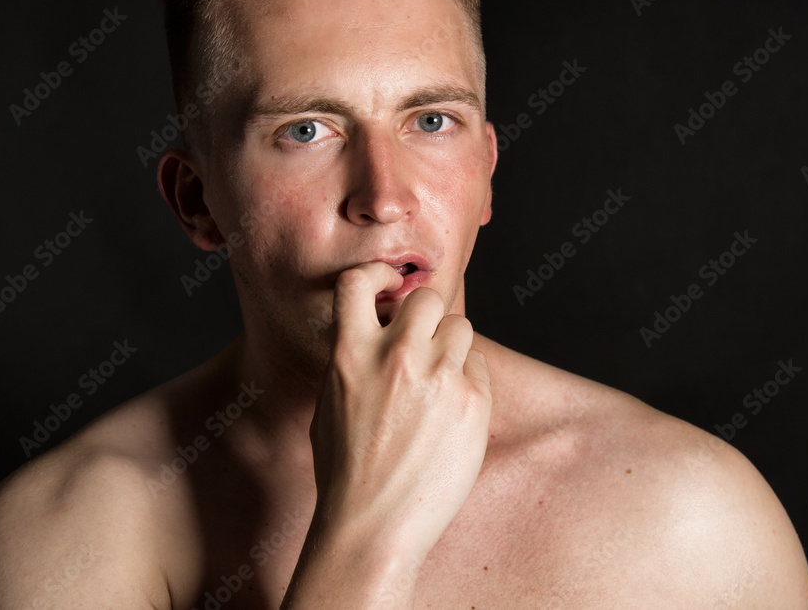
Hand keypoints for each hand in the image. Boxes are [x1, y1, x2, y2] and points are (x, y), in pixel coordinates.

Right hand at [297, 261, 491, 601]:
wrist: (374, 527)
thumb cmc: (345, 473)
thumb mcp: (329, 405)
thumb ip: (352, 360)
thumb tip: (373, 330)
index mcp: (350, 355)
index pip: (359, 281)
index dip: (377, 279)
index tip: (386, 290)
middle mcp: (396, 357)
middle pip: (426, 297)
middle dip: (424, 315)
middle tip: (421, 341)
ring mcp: (439, 378)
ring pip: (460, 326)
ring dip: (450, 344)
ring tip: (438, 378)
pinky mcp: (474, 401)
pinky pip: (478, 365)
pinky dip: (468, 378)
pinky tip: (452, 409)